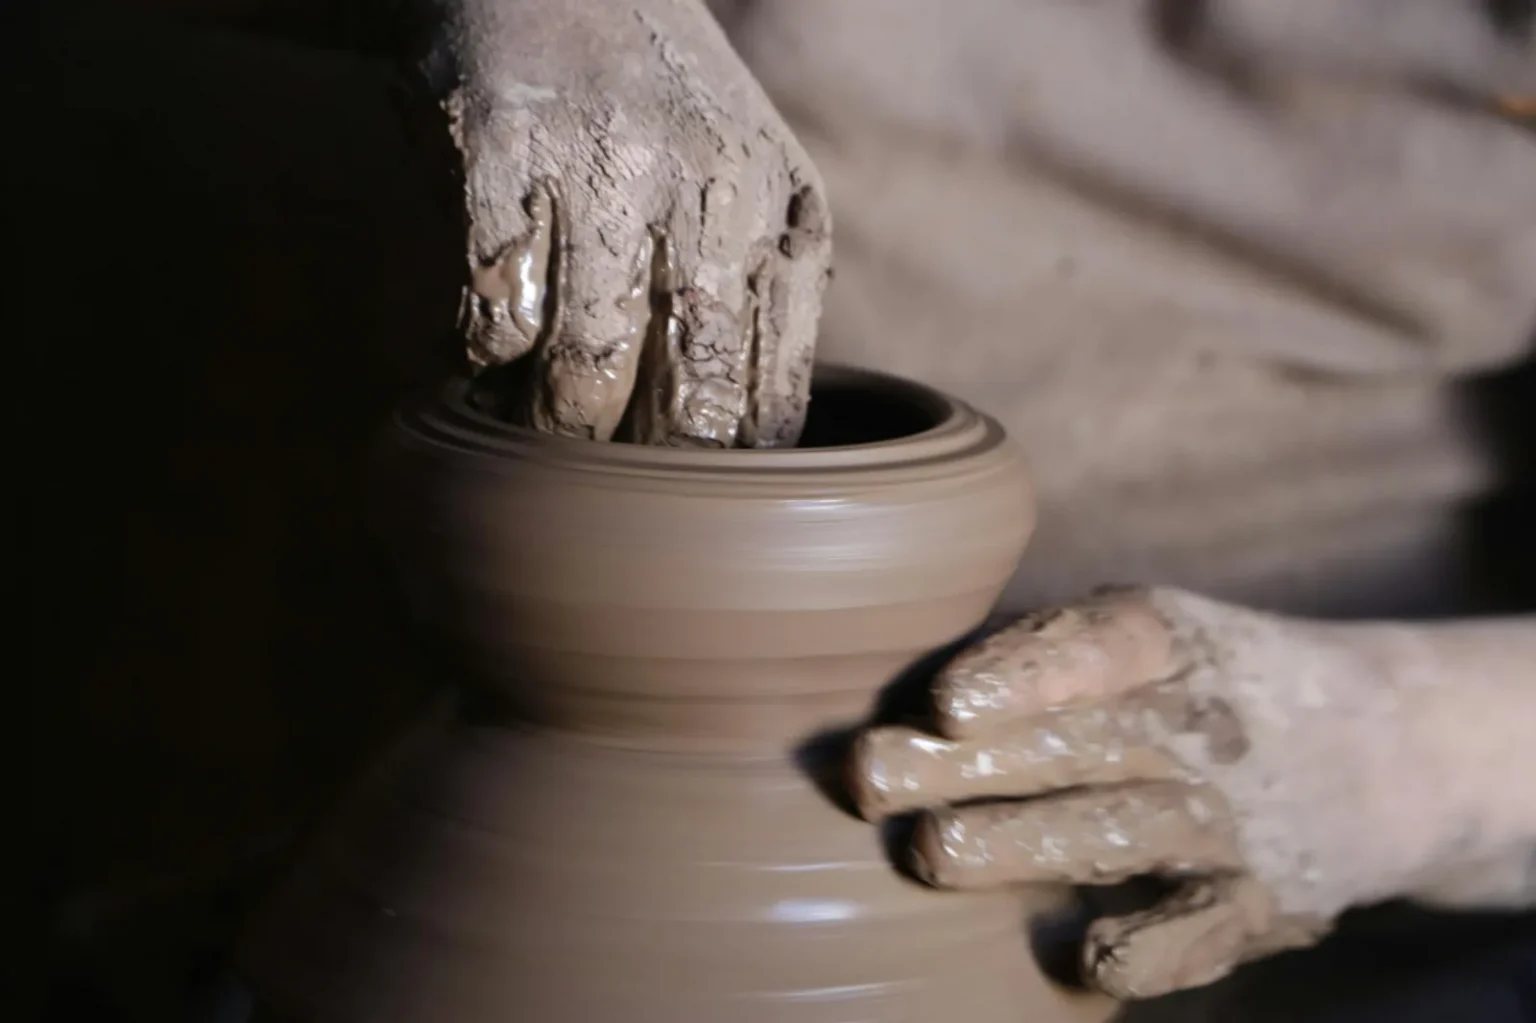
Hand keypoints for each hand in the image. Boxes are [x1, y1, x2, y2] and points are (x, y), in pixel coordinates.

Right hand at [438, 0, 829, 445]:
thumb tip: (750, 456)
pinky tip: (474, 343)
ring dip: (544, 418)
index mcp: (781, 209)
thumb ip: (761, 297)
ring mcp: (601, 165)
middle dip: (633, 467)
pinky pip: (485, 319)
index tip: (673, 506)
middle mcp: (709, 186)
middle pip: (684, 407)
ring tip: (528, 410)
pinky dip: (471, 358)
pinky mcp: (496, 150)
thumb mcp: (747, 179)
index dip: (715, 476)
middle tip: (596, 481)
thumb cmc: (650, 99)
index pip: (767, 402)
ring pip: (579, 376)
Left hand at [850, 587, 1535, 998]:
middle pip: (1077, 742)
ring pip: (1117, 834)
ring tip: (931, 853)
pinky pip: (1197, 935)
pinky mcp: (1263, 905)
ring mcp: (1234, 820)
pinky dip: (1143, 947)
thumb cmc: (1209, 685)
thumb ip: (1045, 658)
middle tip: (869, 775)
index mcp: (1169, 641)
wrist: (1386, 749)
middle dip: (970, 764)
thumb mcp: (1149, 637)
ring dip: (1021, 846)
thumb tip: (900, 697)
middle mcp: (1202, 725)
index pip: (1098, 646)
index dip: (1024, 674)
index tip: (946, 704)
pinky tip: (1083, 953)